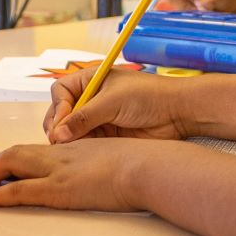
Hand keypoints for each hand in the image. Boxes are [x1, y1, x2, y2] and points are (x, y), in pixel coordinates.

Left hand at [0, 138, 165, 210]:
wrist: (148, 166)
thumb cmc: (146, 164)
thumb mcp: (124, 159)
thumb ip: (111, 164)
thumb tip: (112, 174)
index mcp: (79, 147)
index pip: (41, 148)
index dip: (20, 154)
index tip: (9, 164)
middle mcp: (63, 154)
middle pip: (19, 152)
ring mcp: (58, 170)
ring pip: (12, 164)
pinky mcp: (57, 188)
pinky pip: (17, 190)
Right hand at [44, 68, 190, 143]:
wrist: (177, 112)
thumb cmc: (148, 96)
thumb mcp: (113, 101)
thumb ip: (84, 117)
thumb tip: (58, 133)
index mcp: (90, 80)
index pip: (60, 93)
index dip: (58, 108)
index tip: (61, 124)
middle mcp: (91, 99)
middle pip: (61, 114)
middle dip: (59, 127)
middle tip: (61, 140)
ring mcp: (97, 118)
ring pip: (70, 131)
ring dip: (68, 140)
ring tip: (72, 149)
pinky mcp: (106, 135)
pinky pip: (85, 143)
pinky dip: (81, 149)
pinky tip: (84, 154)